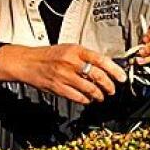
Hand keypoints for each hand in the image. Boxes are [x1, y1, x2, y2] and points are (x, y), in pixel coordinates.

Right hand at [0, 44, 126, 103]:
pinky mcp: (59, 88)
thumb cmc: (49, 55)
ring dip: (99, 95)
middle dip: (109, 86)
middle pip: (98, 76)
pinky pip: (78, 97)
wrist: (28, 62)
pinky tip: (88, 99)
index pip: (101, 60)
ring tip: (101, 95)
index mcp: (76, 50)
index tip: (121, 77)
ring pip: (90, 89)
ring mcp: (65, 76)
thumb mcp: (69, 49)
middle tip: (112, 89)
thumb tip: (105, 66)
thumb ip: (86, 57)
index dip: (114, 70)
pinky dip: (86, 100)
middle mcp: (71, 62)